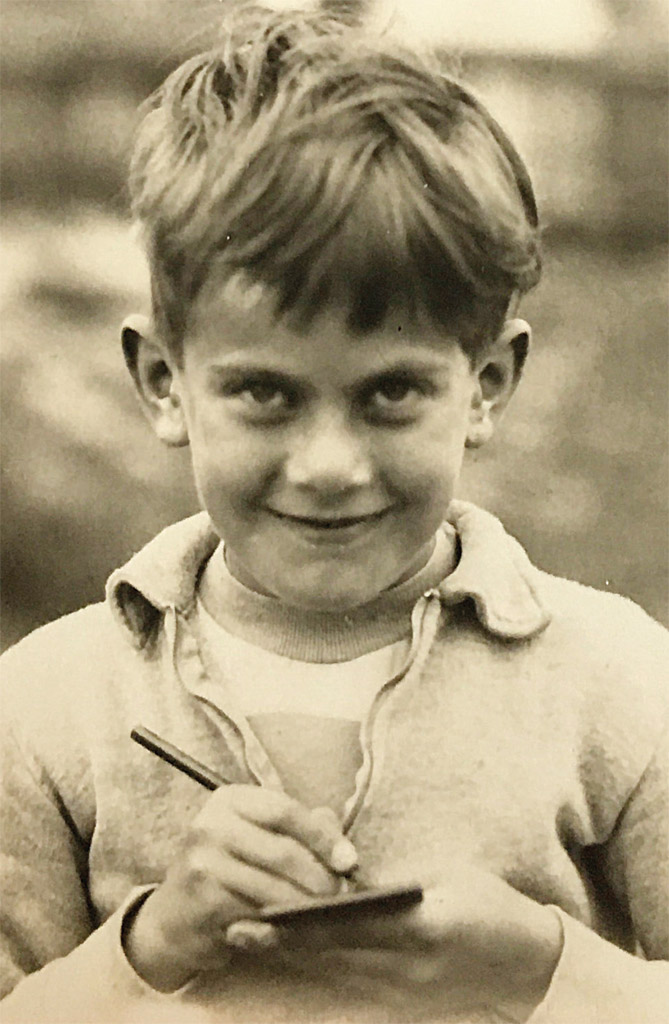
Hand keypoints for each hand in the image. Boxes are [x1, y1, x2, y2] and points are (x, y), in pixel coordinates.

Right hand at [123, 786, 356, 990]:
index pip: (286, 811)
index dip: (323, 837)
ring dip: (304, 906)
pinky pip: (255, 916)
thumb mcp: (258, 838)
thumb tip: (343, 849)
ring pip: (273, 888)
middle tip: (337, 895)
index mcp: (230, 800)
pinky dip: (278, 927)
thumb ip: (301, 833)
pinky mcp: (202, 901)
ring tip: (320, 914)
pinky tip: (284, 929)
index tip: (349, 861)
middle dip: (319, 878)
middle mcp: (212, 824)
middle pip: (283, 851)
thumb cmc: (226, 870)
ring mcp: (203, 862)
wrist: (173, 916)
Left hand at [228, 864, 562, 1021]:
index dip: (302, 923)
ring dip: (293, 957)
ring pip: (336, 974)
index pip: (350, 925)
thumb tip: (344, 873)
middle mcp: (407, 968)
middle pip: (332, 956)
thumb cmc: (491, 909)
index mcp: (421, 929)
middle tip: (235, 930)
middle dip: (282, 944)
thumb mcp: (447, 878)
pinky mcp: (404, 1003)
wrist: (529, 966)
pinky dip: (321, 969)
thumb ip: (393, 881)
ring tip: (249, 939)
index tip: (262, 913)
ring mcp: (405, 993)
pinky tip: (293, 956)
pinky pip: (353, 985)